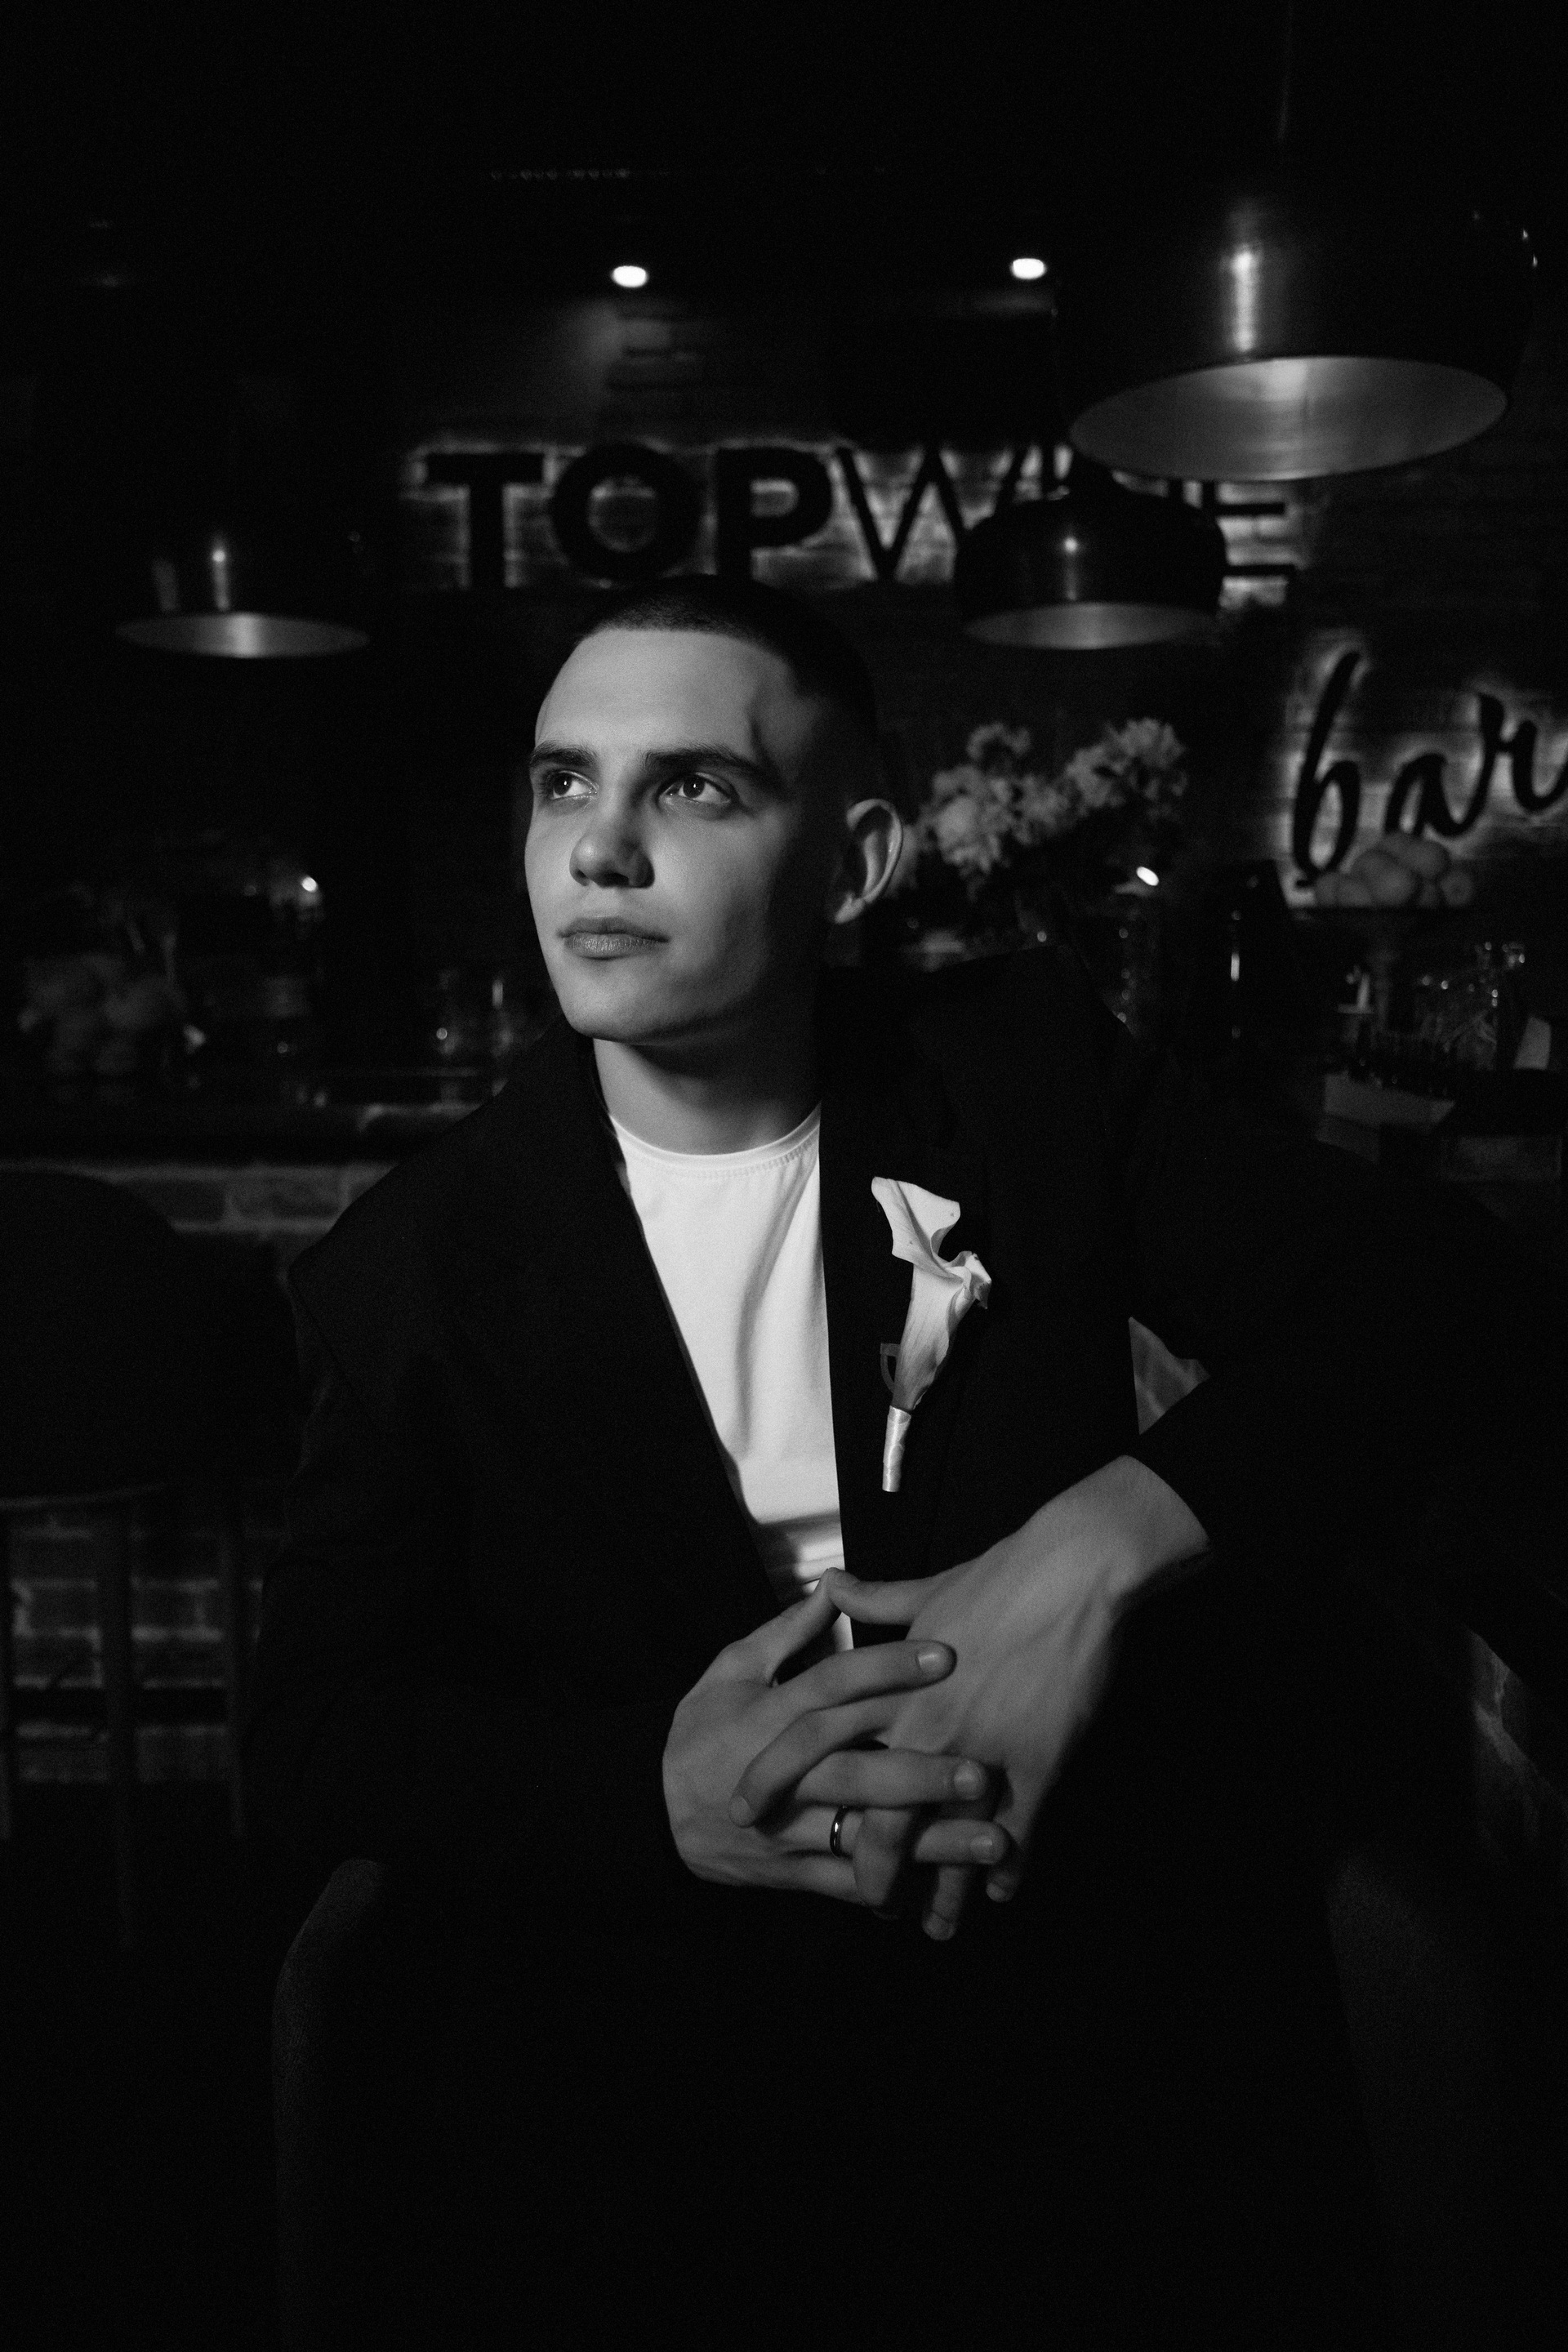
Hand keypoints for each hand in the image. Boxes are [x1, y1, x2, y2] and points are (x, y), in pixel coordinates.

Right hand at [663, 1579, 1011, 1903]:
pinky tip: (945, 1891)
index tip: (947, 1652)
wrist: (649, 1810)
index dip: (885, 1669)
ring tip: (993, 1842)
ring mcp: (787, 1830)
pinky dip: (892, 1888)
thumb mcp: (731, 1669)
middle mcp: (782, 1776)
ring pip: (862, 1836)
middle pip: (855, 1772)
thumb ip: (789, 1633)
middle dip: (920, 1774)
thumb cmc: (700, 1730)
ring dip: (930, 1842)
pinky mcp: (790, 1871)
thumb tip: (837, 1583)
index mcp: (767, 1718)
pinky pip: (845, 1884)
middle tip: (983, 1769)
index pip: (831, 1689)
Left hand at [735, 1459, 1207, 1936]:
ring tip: (936, 1927)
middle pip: (877, 1814)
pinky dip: (1007, 1869)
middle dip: (868, 1869)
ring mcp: (978, 1747)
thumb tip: (832, 1587)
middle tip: (867, 1904)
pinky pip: (1014, 1831)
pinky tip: (1000, 1895)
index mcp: (888, 1681)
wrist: (1073, 1573)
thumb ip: (875, 1602)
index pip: (810, 1737)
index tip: (746, 1811)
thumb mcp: (927, 1589)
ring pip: (945, 1839)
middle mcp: (923, 1723)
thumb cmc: (1002, 1576)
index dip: (775, 1777)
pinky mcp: (1033, 1761)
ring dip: (942, 1890)